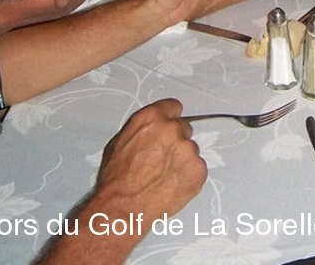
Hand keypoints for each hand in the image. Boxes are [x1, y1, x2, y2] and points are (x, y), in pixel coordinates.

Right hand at [88, 99, 205, 222]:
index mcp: (152, 118)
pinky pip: (197, 168)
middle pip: (184, 129)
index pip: (173, 107)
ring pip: (190, 150)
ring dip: (182, 160)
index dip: (170, 118)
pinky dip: (188, 176)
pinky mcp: (198, 170)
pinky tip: (171, 185)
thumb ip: (141, 129)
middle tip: (162, 159)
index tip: (170, 125)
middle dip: (175, 141)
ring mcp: (188, 149)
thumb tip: (151, 129)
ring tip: (163, 176)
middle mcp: (173, 130)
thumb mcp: (119, 142)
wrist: (122, 207)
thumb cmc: (116, 180)